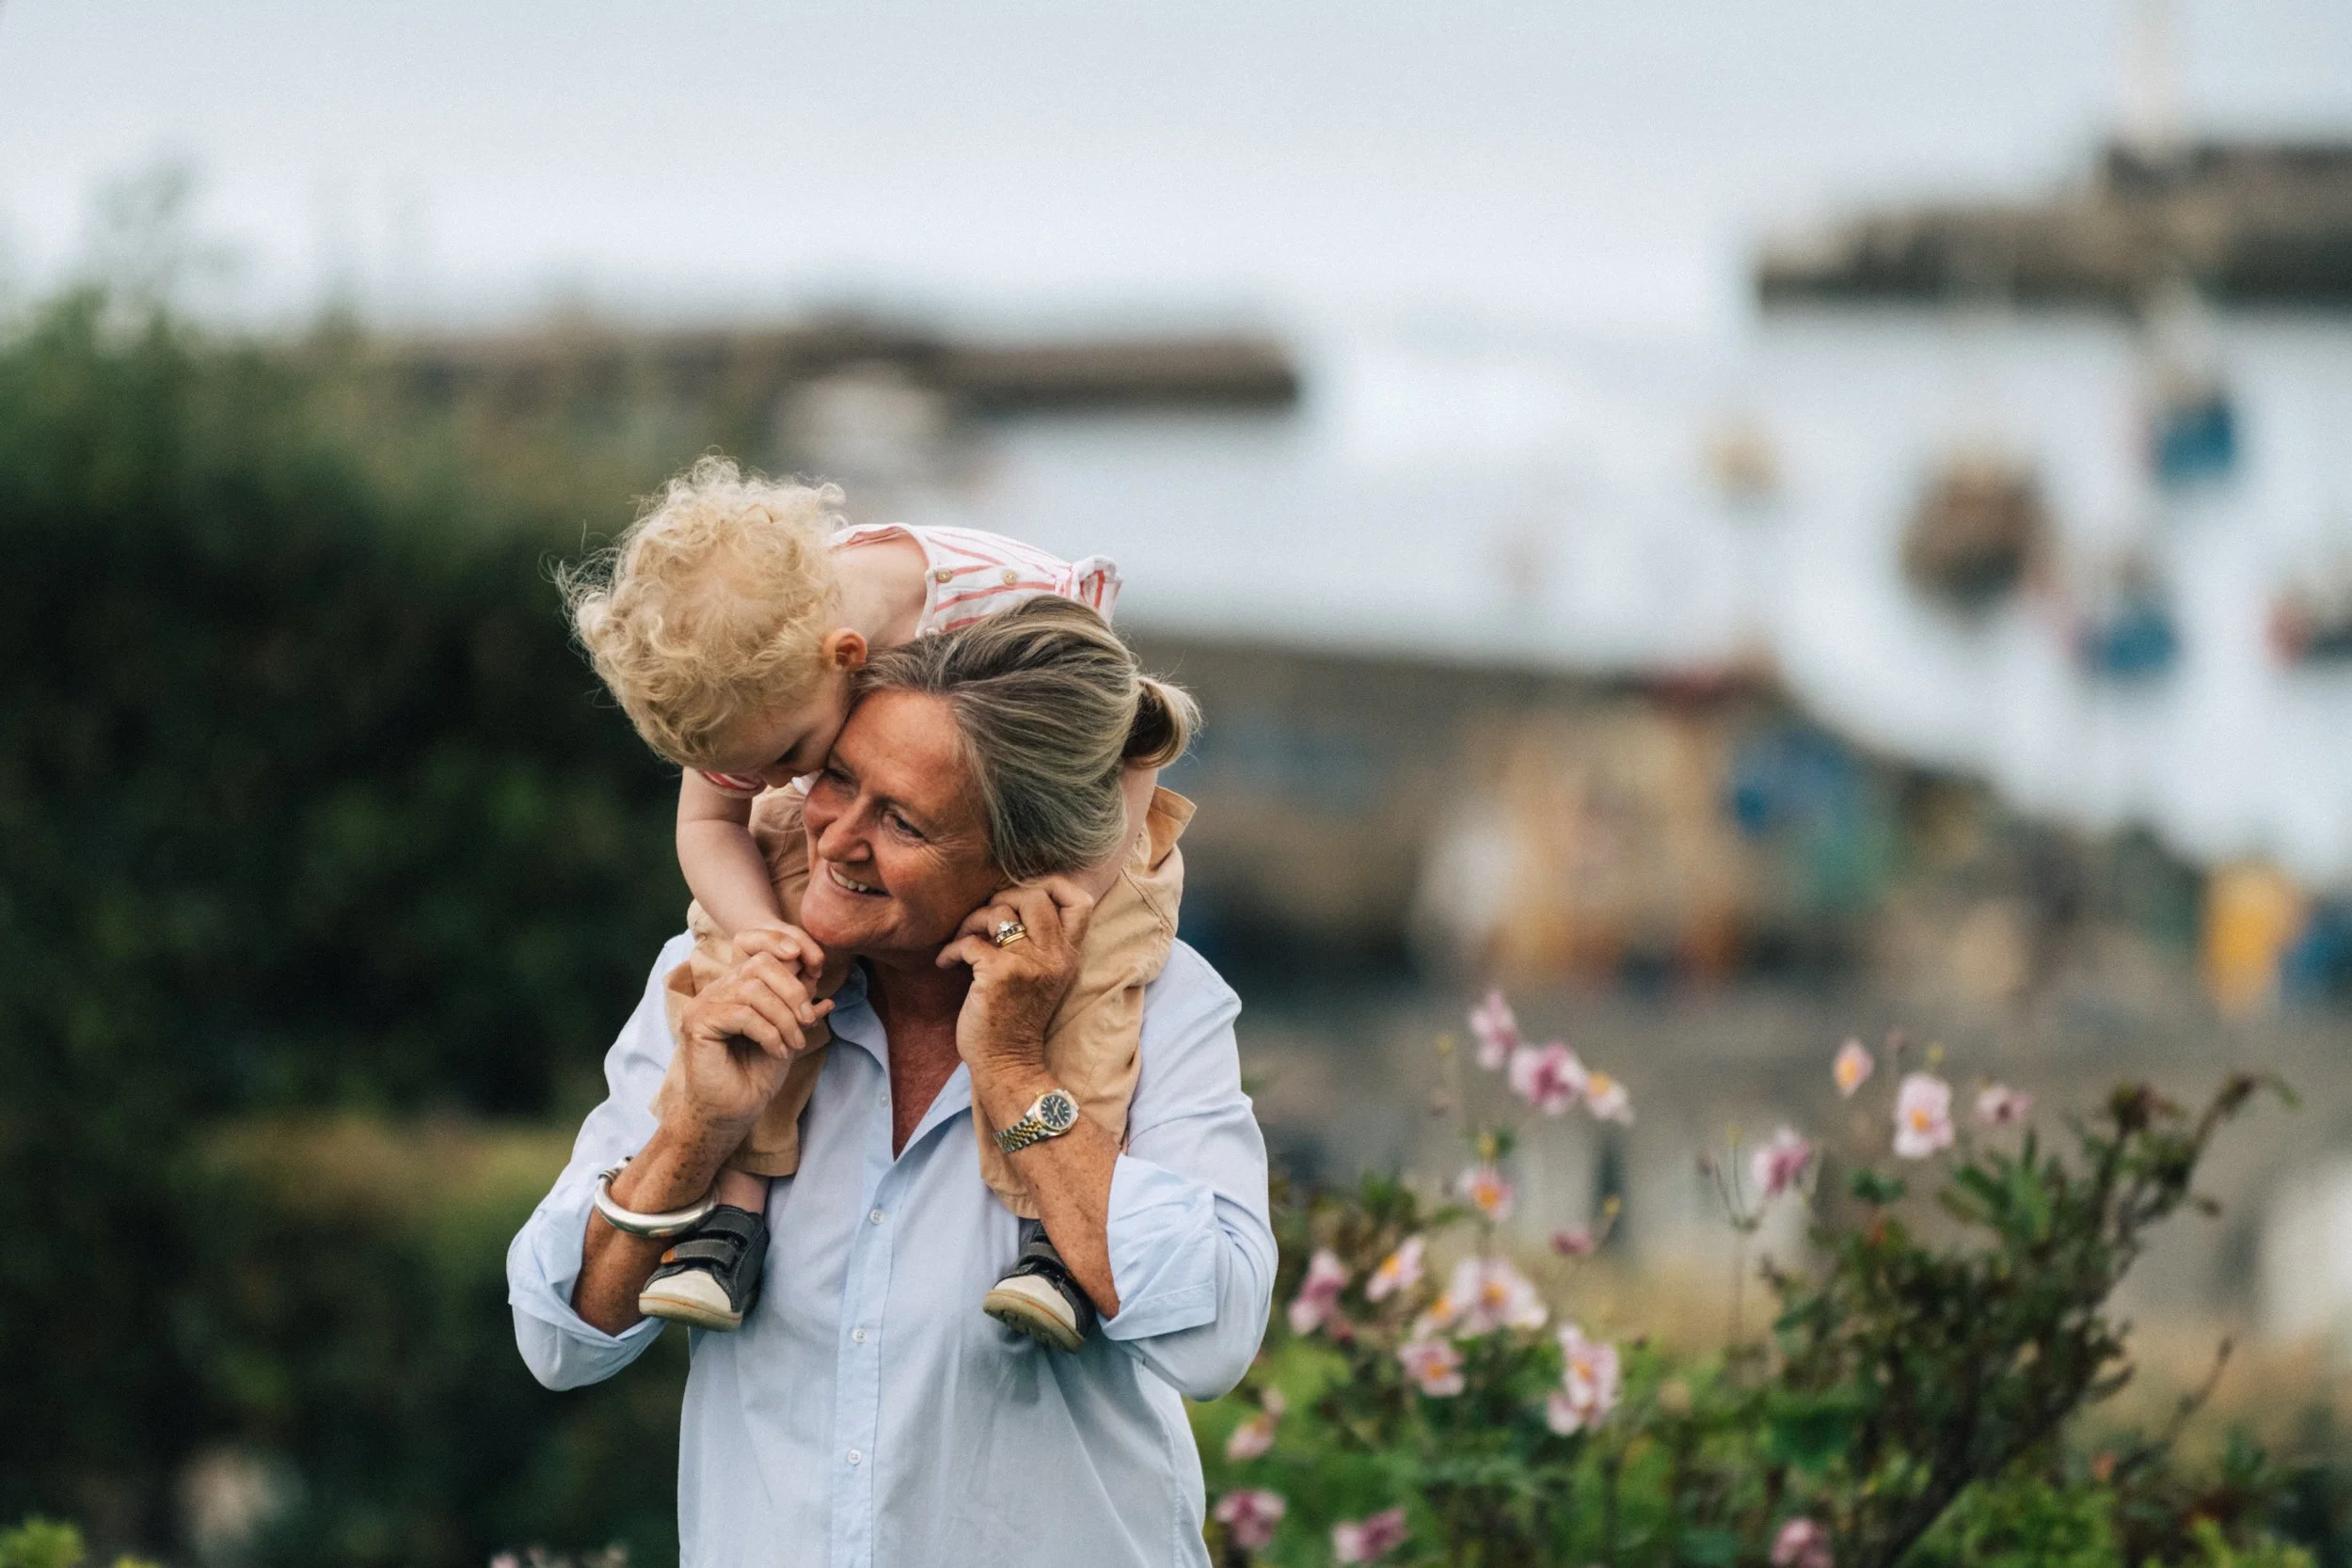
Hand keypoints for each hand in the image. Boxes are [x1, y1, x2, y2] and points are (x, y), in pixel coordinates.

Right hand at [672, 928, 833, 1131]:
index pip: (757, 945)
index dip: (786, 946)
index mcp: (737, 985)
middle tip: (807, 1021)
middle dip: (793, 990)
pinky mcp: (697, 1023)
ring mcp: (704, 1004)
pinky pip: (743, 1014)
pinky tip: (777, 1051)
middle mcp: (718, 989)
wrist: (732, 1112)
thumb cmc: (756, 1074)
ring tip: (794, 1043)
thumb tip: (817, 975)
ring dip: (784, 1018)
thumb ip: (798, 1004)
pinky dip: (769, 1033)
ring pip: (754, 990)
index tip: (816, 967)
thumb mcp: (788, 1033)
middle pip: (761, 964)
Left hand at [936, 878, 1092, 1086]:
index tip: (1023, 897)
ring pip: (1000, 912)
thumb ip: (1040, 944)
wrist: (1008, 1064)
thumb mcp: (1044, 978)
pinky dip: (952, 949)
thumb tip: (1007, 903)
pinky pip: (970, 941)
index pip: (1080, 902)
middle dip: (1003, 899)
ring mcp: (1029, 963)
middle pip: (1035, 896)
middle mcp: (1054, 956)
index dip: (1052, 886)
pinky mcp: (999, 974)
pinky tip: (946, 963)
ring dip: (972, 921)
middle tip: (985, 921)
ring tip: (962, 940)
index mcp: (1068, 956)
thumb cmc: (1017, 1020)